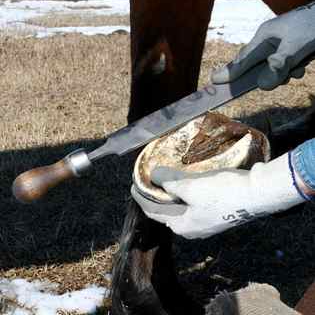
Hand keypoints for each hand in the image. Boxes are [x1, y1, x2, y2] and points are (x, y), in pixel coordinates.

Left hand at [131, 153, 304, 238]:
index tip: (134, 184)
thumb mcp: (191, 186)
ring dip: (171, 193)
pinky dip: (184, 193)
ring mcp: (205, 223)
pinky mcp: (216, 214)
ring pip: (180, 206)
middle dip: (156, 195)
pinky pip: (192, 204)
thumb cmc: (223, 192)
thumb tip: (153, 174)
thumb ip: (169, 182)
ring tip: (164, 179)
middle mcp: (192, 228)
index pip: (153, 212)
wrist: (258, 194)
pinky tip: (185, 182)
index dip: (141, 197)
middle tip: (148, 180)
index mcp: (182, 225)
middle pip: (166, 210)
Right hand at [211, 2, 314, 89]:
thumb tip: (262, 84)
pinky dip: (290, 70)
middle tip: (278, 76)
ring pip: (270, 70)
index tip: (214, 81)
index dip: (230, 72)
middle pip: (255, 67)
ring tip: (297, 67)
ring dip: (283, 73)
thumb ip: (279, 65)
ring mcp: (276, 47)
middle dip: (266, 75)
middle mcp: (267, 43)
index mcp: (264, 37)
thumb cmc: (313, 25)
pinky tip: (301, 65)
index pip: (243, 59)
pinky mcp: (285, 52)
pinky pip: (281, 68)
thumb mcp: (296, 45)